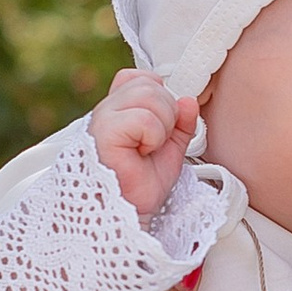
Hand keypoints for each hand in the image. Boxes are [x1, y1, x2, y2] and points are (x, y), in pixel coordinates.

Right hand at [89, 69, 199, 219]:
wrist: (129, 213)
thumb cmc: (140, 186)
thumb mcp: (170, 149)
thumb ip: (181, 123)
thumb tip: (188, 100)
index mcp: (118, 109)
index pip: (141, 77)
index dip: (161, 97)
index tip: (161, 129)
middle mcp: (107, 109)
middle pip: (150, 83)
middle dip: (167, 114)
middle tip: (156, 143)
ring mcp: (103, 118)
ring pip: (150, 94)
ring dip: (162, 126)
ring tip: (149, 148)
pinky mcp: (104, 132)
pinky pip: (144, 117)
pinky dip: (153, 136)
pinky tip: (141, 153)